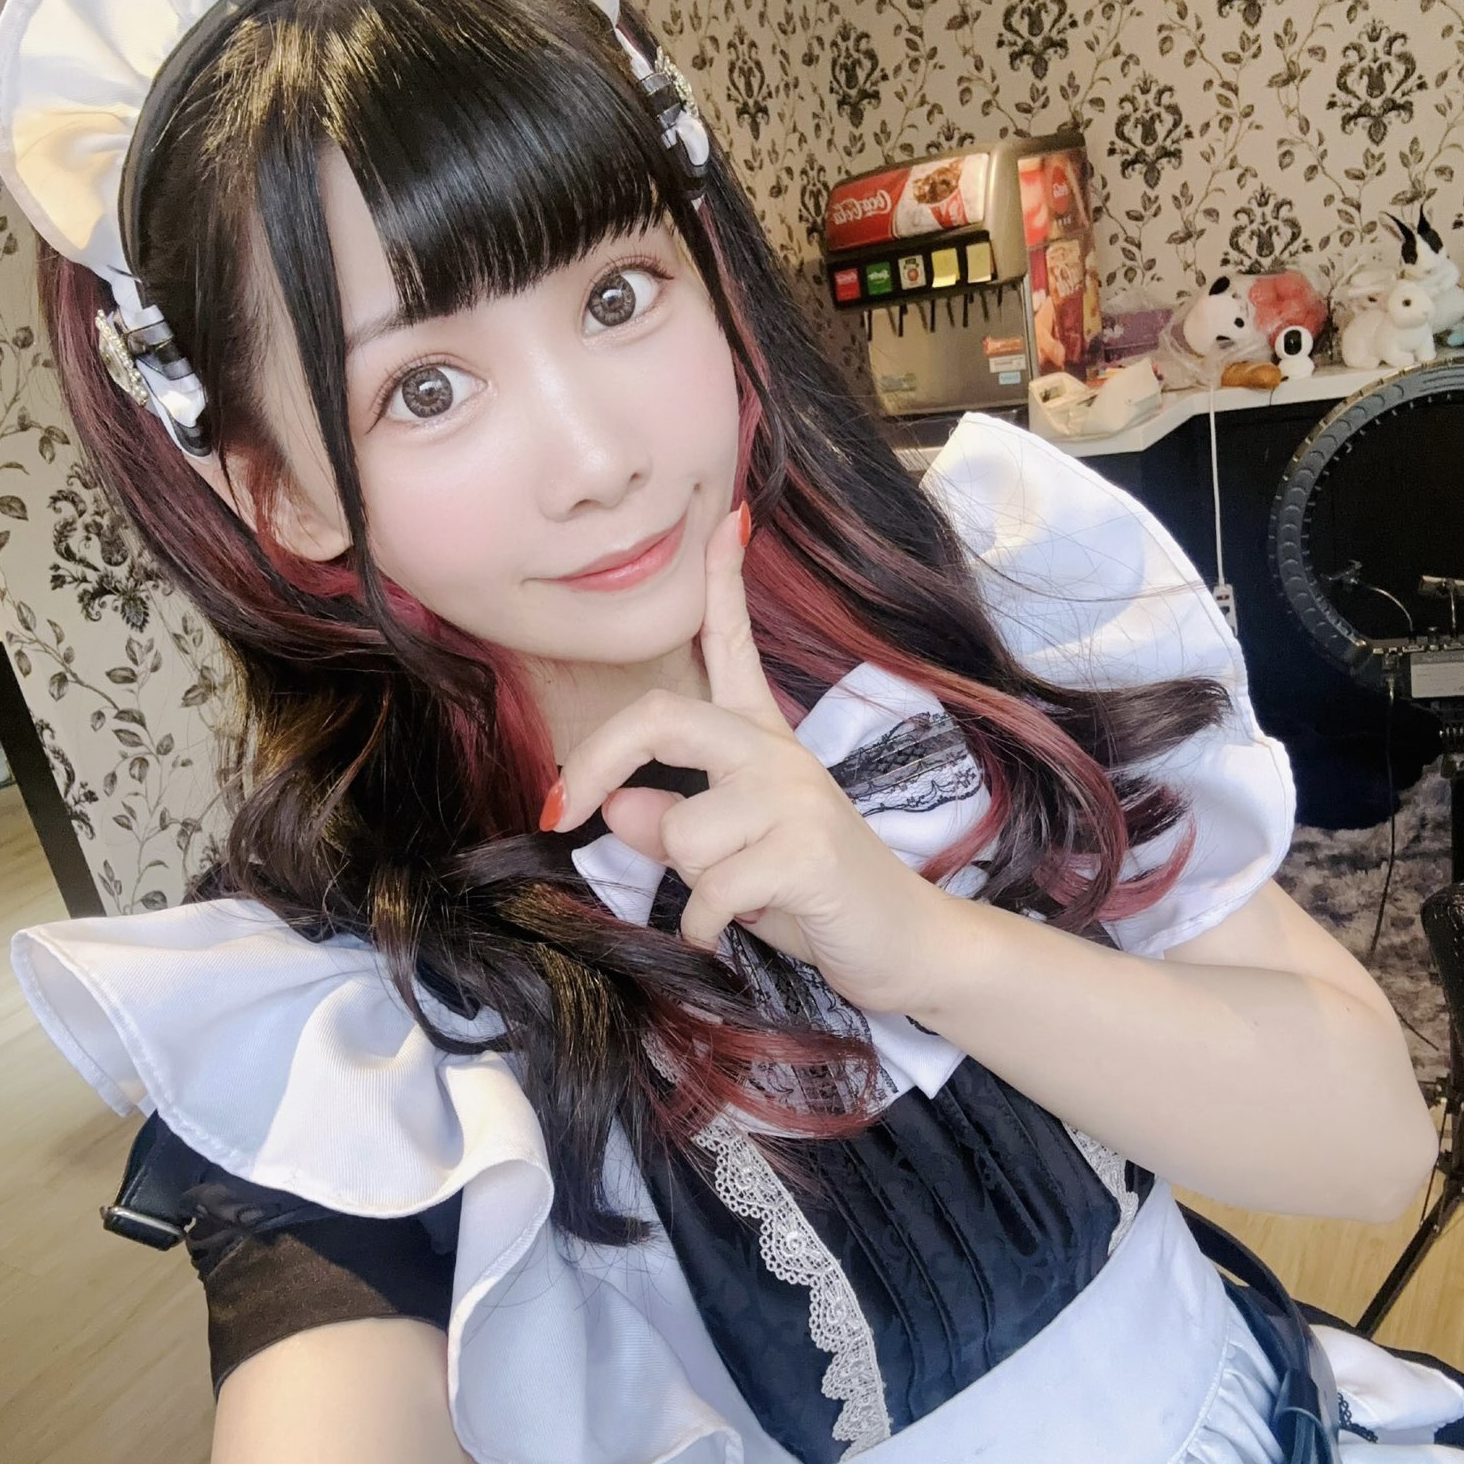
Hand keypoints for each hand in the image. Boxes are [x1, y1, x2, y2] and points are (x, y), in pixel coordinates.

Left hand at [541, 503, 948, 1016]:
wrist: (904, 942)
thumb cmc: (812, 895)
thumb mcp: (728, 857)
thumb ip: (670, 825)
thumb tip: (616, 805)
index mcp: (761, 741)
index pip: (734, 646)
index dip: (723, 583)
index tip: (727, 520)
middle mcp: (777, 753)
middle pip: (664, 718)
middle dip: (595, 763)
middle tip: (559, 811)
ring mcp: (795, 796)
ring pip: (680, 830)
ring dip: (691, 884)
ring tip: (739, 897)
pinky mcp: (807, 849)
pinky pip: (709, 887)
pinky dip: (706, 925)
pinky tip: (739, 927)